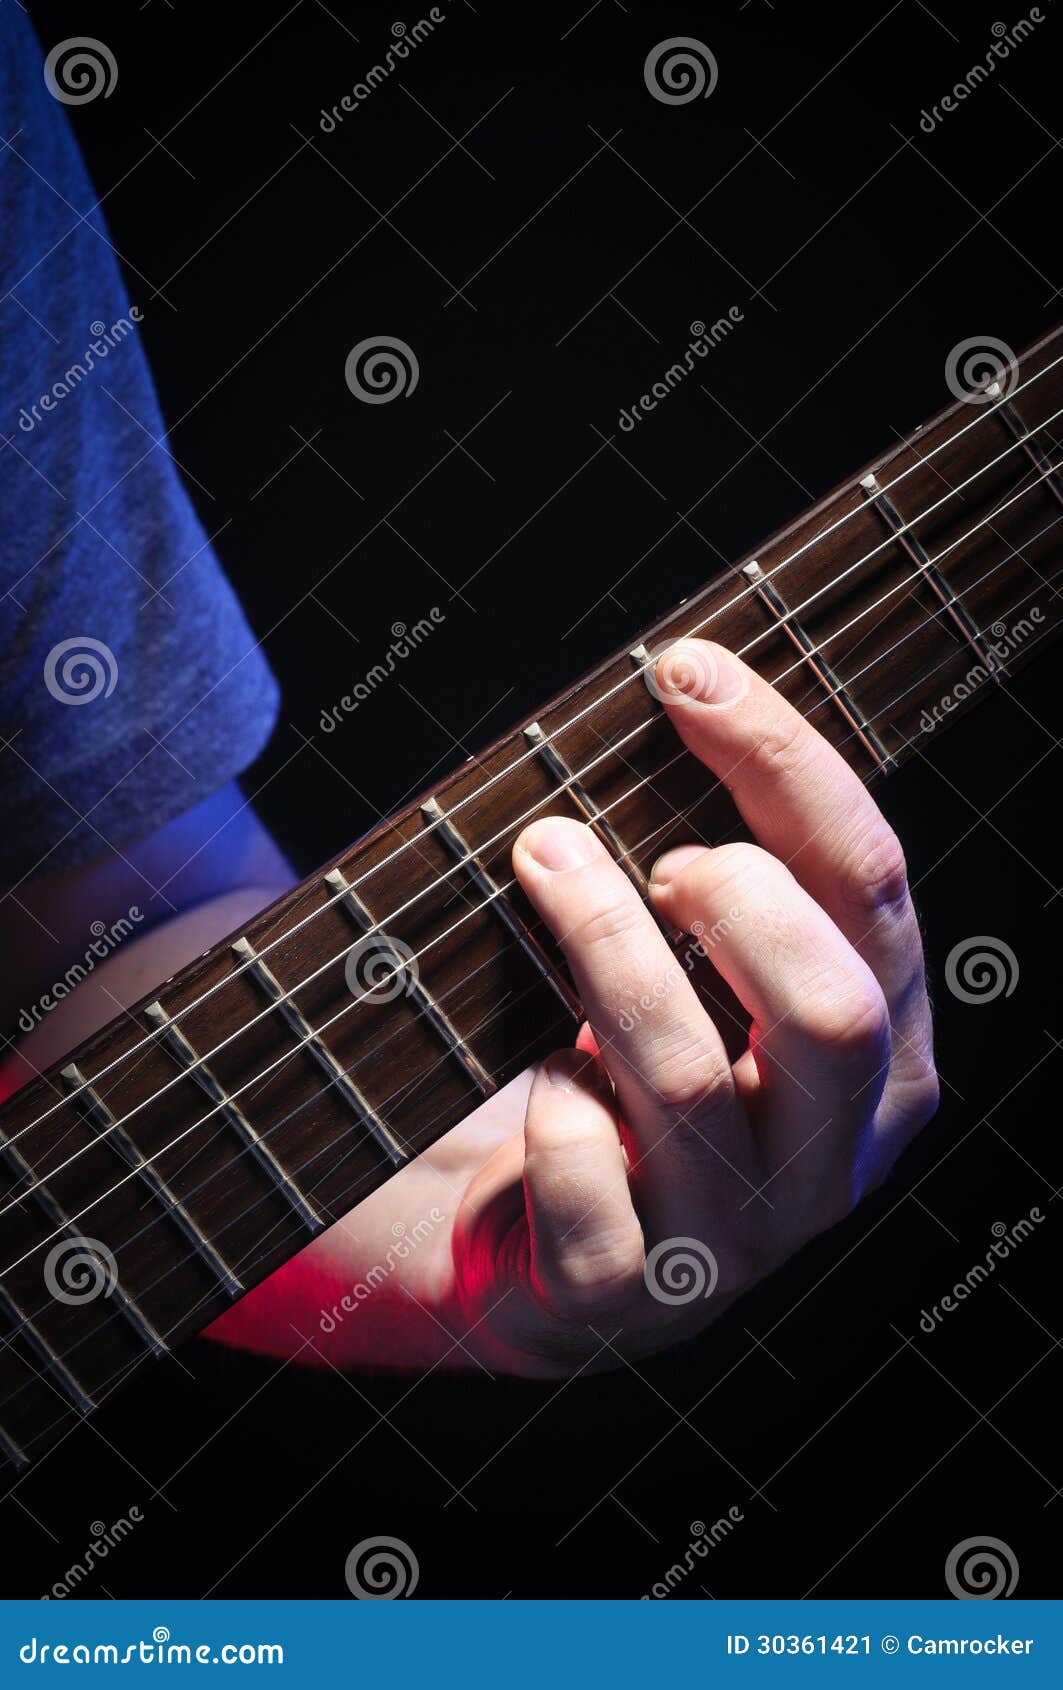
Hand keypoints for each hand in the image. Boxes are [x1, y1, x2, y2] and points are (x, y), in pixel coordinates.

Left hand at [213, 640, 937, 1377]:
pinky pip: (590, 1188)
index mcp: (885, 1053)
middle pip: (825, 1004)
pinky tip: (544, 1072)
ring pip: (685, 1080)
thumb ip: (738, 877)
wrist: (561, 1253)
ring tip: (540, 861)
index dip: (782, 761)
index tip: (683, 669)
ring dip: (601, 948)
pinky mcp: (631, 1290)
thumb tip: (684, 687)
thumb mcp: (718, 978)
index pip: (875, 886)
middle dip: (725, 893)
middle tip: (639, 850)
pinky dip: (555, 1106)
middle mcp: (833, 1154)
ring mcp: (738, 1237)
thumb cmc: (641, 1071)